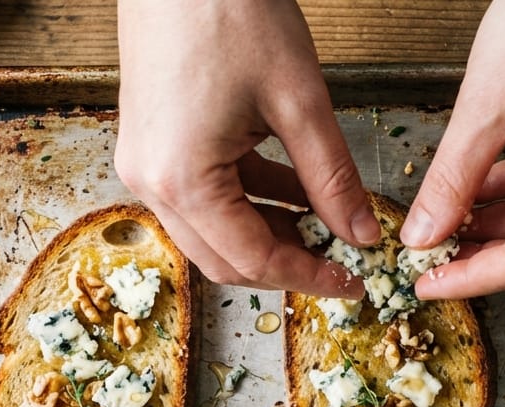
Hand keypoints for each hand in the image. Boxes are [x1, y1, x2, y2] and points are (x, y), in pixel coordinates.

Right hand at [114, 0, 378, 296]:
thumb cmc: (229, 10)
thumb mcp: (299, 100)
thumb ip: (332, 177)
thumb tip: (359, 233)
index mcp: (182, 179)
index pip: (254, 260)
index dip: (309, 278)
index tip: (353, 282)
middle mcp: (151, 182)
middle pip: (224, 259)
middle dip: (286, 265)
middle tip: (342, 263)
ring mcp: (145, 163)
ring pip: (212, 232)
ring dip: (268, 234)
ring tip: (325, 224)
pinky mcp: (151, 143)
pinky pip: (202, 195)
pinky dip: (248, 201)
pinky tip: (294, 190)